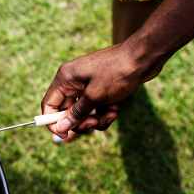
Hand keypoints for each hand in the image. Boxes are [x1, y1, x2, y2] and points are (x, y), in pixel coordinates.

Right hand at [42, 40, 163, 140]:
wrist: (144, 58)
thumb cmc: (117, 73)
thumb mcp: (94, 97)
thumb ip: (76, 114)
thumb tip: (60, 128)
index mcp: (65, 79)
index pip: (49, 105)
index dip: (53, 122)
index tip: (64, 135)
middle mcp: (73, 82)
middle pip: (67, 111)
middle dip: (81, 121)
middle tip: (94, 124)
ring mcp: (87, 85)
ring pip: (83, 113)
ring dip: (96, 119)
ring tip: (111, 114)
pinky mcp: (100, 89)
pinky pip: (95, 108)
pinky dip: (104, 112)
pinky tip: (116, 109)